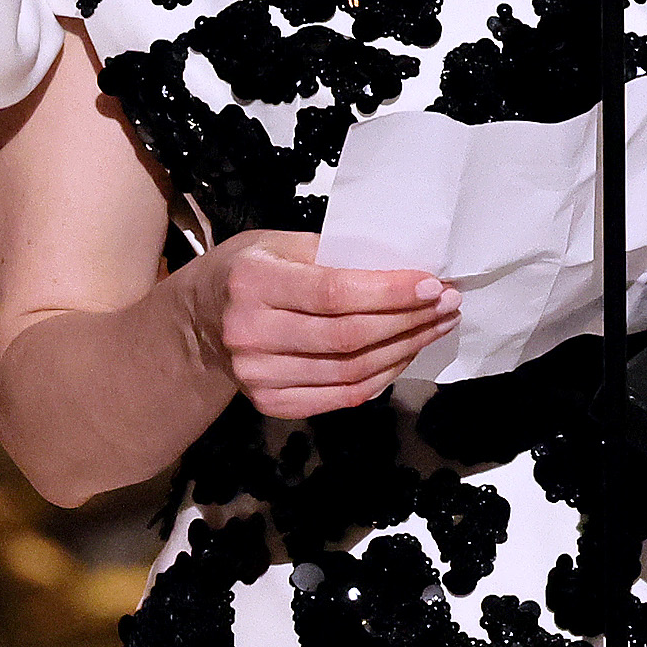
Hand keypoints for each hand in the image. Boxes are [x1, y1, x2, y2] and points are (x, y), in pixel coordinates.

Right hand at [196, 232, 461, 420]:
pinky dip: (381, 377)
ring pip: (350, 371)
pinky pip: (341, 396)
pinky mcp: (270, 403)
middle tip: (447, 304)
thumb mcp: (276, 243)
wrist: (198, 324)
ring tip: (436, 327)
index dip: (388, 292)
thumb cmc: (247, 272)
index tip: (432, 284)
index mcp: (252, 282)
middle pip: (348, 336)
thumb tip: (400, 264)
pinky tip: (405, 354)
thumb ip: (330, 252)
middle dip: (408, 321)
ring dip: (404, 350)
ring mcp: (258, 375)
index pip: (333, 293)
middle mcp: (250, 333)